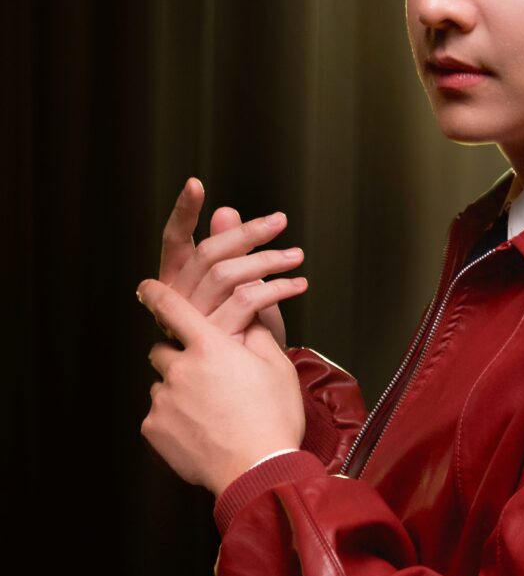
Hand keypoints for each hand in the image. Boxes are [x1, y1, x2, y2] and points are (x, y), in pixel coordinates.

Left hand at [137, 278, 305, 494]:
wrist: (259, 470)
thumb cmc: (273, 417)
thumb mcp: (278, 367)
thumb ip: (258, 335)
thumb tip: (249, 317)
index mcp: (210, 347)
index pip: (172, 309)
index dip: (156, 294)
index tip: (145, 288)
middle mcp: (180, 369)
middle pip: (163, 350)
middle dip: (178, 356)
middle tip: (206, 375)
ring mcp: (164, 400)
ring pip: (162, 385)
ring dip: (178, 389)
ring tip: (209, 410)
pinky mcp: (154, 429)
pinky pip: (158, 415)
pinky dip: (174, 419)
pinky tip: (201, 430)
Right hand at [158, 177, 304, 347]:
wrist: (250, 390)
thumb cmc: (243, 336)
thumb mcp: (238, 287)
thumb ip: (229, 250)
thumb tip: (226, 211)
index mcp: (177, 285)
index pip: (174, 241)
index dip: (183, 212)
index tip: (195, 184)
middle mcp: (177, 302)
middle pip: (209, 253)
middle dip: (247, 232)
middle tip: (279, 221)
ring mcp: (192, 322)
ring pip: (228, 274)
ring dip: (268, 260)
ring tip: (296, 257)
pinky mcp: (214, 338)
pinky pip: (248, 300)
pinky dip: (278, 288)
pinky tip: (297, 285)